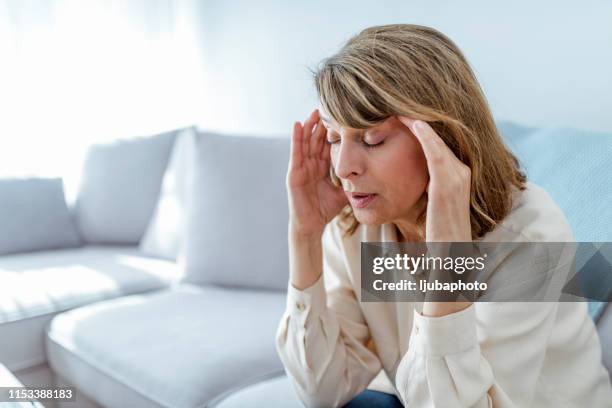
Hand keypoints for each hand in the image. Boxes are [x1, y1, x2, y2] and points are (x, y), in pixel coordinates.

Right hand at [287, 109, 347, 236]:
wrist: (311, 225)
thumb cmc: (324, 210)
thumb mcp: (343, 193)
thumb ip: (353, 184)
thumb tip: (372, 180)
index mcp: (322, 167)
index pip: (328, 144)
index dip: (334, 131)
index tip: (342, 115)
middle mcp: (311, 164)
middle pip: (317, 139)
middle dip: (322, 123)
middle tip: (328, 105)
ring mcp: (301, 167)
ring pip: (306, 142)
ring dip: (309, 126)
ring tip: (314, 111)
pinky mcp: (293, 173)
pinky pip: (295, 153)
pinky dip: (296, 138)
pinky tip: (297, 124)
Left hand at [397, 117, 472, 316]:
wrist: (450, 260)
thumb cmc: (438, 235)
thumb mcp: (434, 206)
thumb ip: (429, 187)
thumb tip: (418, 179)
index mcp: (456, 175)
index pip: (436, 143)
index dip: (418, 126)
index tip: (398, 111)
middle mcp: (461, 171)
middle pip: (437, 136)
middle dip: (416, 118)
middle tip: (396, 99)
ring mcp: (457, 176)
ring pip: (435, 139)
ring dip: (417, 121)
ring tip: (398, 104)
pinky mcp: (448, 184)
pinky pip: (434, 152)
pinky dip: (423, 135)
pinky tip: (410, 121)